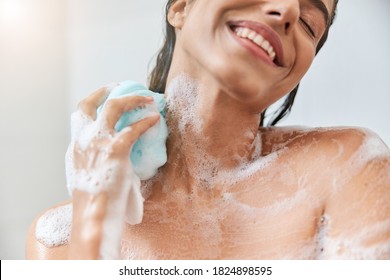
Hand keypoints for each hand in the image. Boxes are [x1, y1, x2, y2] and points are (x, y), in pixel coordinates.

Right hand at [65, 85, 159, 258]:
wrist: (94, 215)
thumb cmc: (96, 203)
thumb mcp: (91, 180)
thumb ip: (100, 164)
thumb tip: (119, 162)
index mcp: (75, 147)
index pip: (80, 117)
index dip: (93, 104)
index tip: (104, 98)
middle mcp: (83, 140)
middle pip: (88, 104)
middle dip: (104, 91)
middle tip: (119, 86)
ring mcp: (98, 142)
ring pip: (113, 107)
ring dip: (131, 99)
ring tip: (147, 98)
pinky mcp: (116, 149)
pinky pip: (134, 128)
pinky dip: (146, 121)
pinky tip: (155, 119)